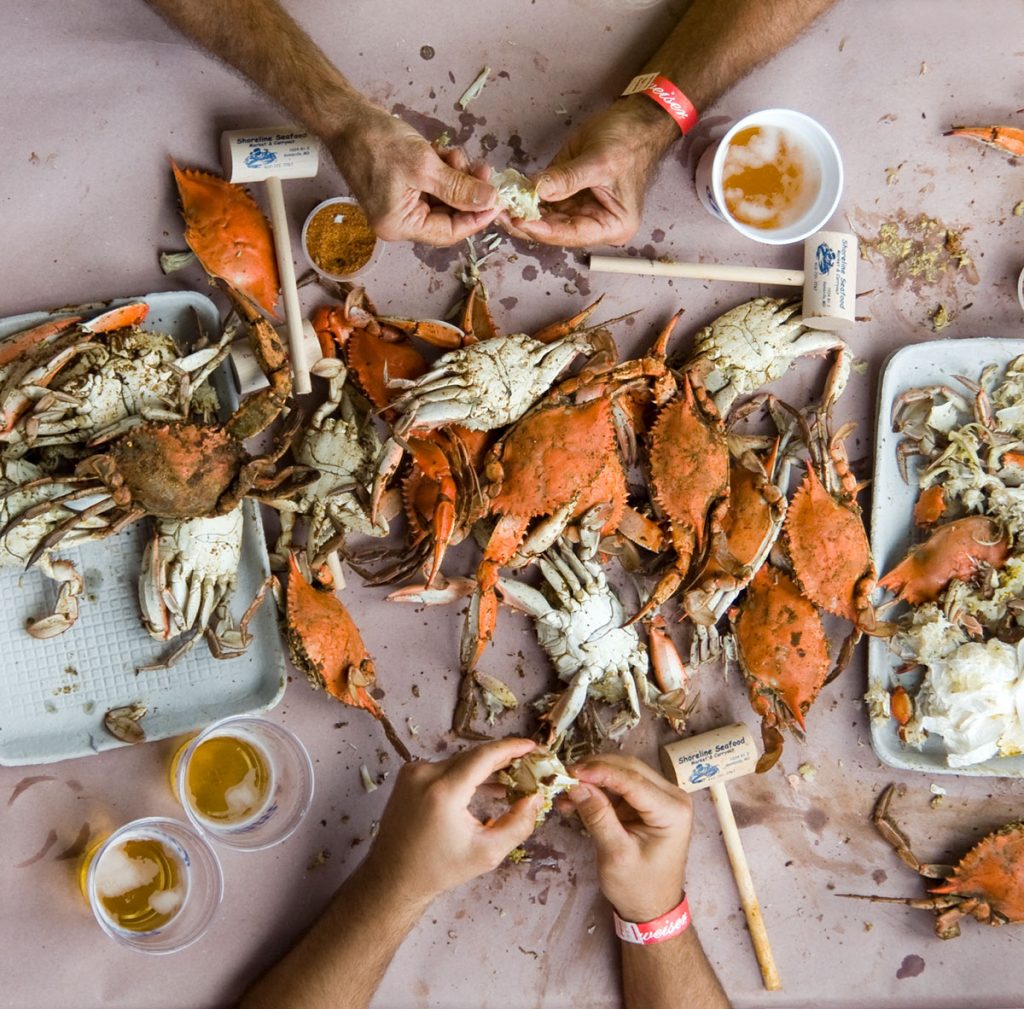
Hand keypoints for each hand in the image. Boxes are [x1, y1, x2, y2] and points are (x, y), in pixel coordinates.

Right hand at [329, 102, 499, 245]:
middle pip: (447, 215)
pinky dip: (443, 170)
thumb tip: (490, 202)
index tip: (497, 200)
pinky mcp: (400, 186)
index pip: (449, 233)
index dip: (476, 218)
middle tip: (483, 170)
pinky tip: (445, 153)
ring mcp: (399, 204)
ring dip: (456, 177)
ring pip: (442, 198)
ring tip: (457, 154)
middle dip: (467, 192)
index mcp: (400, 225)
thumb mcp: (425, 166)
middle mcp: (399, 221)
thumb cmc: (377, 142)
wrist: (345, 117)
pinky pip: (431, 186)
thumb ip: (460, 188)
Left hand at [360, 738, 542, 905]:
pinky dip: (465, 774)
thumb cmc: (440, 869)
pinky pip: (445, 768)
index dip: (510, 748)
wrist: (393, 877)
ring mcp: (413, 772)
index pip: (483, 756)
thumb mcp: (487, 853)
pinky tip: (485, 786)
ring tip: (510, 779)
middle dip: (501, 760)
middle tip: (527, 765)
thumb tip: (535, 798)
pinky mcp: (408, 776)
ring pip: (460, 761)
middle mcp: (425, 774)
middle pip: (473, 757)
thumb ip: (518, 824)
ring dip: (484, 768)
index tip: (531, 745)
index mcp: (443, 791)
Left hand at [507, 97, 677, 247]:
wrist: (637, 119)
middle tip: (499, 213)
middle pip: (555, 229)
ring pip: (546, 217)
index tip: (519, 222)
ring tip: (499, 204)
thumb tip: (536, 191)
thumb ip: (568, 179)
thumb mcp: (599, 161)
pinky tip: (509, 193)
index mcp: (611, 225)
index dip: (543, 230)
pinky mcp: (569, 193)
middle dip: (527, 221)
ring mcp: (580, 208)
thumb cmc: (629, 140)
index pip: (571, 234)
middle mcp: (594, 222)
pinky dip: (527, 196)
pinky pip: (545, 199)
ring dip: (522, 210)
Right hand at [565, 753, 691, 922]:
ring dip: (594, 779)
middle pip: (629, 769)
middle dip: (595, 770)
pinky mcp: (647, 802)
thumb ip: (598, 817)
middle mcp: (672, 797)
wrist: (653, 908)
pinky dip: (598, 789)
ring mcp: (661, 797)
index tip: (570, 772)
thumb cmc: (639, 888)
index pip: (633, 780)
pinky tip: (576, 799)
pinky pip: (620, 786)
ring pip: (623, 773)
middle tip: (563, 777)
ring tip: (566, 791)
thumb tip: (576, 786)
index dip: (600, 772)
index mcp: (673, 810)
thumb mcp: (616, 855)